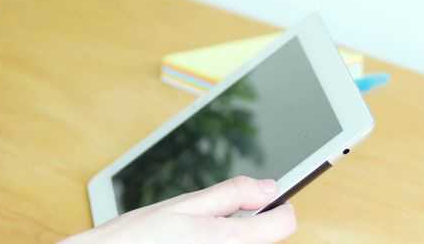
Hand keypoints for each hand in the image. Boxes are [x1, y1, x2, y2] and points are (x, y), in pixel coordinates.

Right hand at [62, 176, 296, 243]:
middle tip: (210, 223)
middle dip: (247, 226)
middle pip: (264, 240)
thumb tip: (269, 186)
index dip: (279, 208)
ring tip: (195, 238)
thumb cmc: (139, 237)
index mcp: (229, 239)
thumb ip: (231, 194)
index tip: (270, 203)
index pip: (284, 225)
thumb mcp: (184, 205)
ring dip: (232, 239)